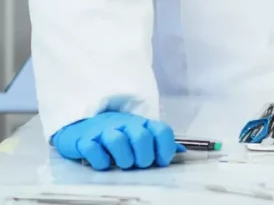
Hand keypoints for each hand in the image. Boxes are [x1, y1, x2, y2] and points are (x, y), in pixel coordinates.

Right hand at [51, 111, 184, 169]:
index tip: (162, 161)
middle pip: (141, 136)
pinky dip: (100, 161)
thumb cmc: (114, 134)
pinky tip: (102, 163)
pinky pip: (93, 149)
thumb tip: (181, 151)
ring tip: (123, 164)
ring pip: (117, 141)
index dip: (166, 148)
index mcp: (141, 123)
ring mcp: (102, 130)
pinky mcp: (83, 140)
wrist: (80, 127)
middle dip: (144, 156)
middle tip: (140, 165)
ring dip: (124, 158)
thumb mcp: (138, 135)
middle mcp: (123, 123)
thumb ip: (158, 143)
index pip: (161, 130)